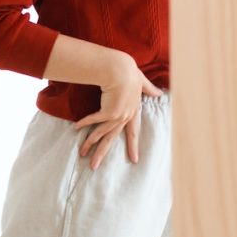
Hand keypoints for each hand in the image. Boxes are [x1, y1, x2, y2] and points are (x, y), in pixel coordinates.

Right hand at [73, 55, 160, 169]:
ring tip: (82, 154)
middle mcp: (125, 117)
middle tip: (95, 167)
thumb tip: (160, 93)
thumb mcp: (142, 81)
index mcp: (133, 111)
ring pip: (101, 133)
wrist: (121, 69)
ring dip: (90, 144)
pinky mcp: (107, 111)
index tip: (134, 159)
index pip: (133, 132)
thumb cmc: (130, 72)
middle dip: (102, 153)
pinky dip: (85, 123)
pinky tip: (76, 128)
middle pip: (112, 138)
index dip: (133, 145)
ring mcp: (116, 116)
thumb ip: (149, 89)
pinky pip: (94, 120)